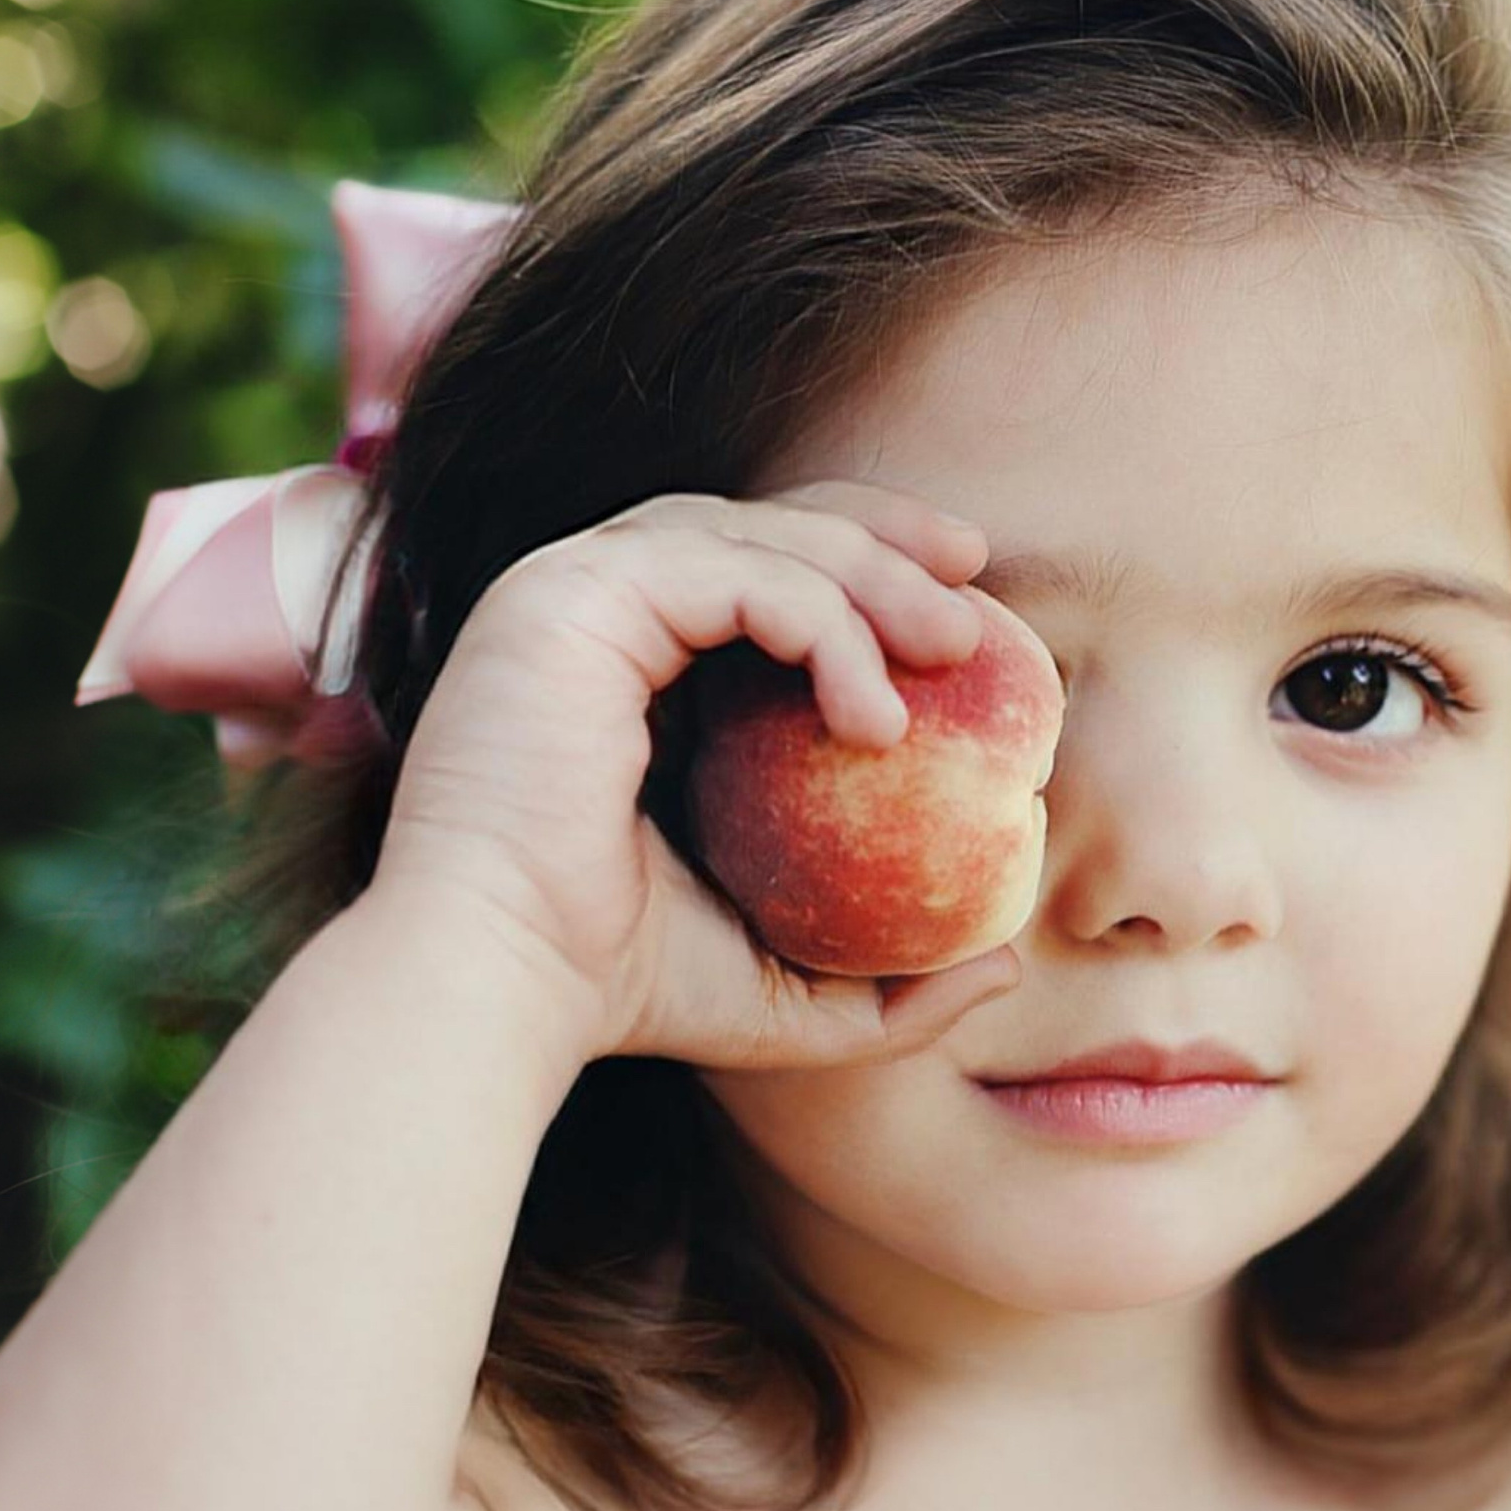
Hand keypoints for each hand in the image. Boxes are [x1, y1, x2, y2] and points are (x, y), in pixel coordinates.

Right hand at [368, 480, 1019, 1073]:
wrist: (502, 990)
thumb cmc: (622, 992)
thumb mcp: (790, 989)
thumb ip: (894, 984)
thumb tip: (1007, 966)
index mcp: (632, 667)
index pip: (761, 570)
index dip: (867, 565)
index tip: (968, 619)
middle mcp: (593, 609)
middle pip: (762, 518)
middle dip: (884, 537)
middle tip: (978, 586)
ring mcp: (573, 590)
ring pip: (757, 530)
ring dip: (874, 576)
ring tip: (958, 655)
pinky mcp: (570, 596)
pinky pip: (735, 572)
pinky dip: (825, 625)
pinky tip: (880, 724)